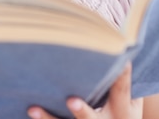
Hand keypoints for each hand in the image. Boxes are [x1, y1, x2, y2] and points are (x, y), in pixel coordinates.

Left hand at [27, 62, 142, 118]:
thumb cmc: (120, 110)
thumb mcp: (129, 102)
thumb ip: (123, 81)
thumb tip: (119, 46)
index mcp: (123, 112)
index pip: (121, 91)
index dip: (122, 75)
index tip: (120, 60)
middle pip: (91, 118)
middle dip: (81, 111)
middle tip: (70, 100)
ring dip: (48, 118)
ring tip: (33, 108)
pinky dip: (42, 118)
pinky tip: (29, 109)